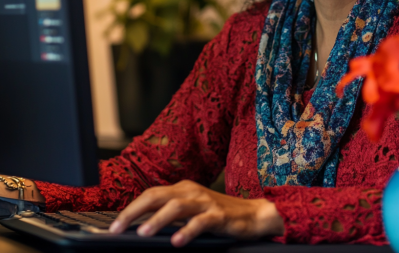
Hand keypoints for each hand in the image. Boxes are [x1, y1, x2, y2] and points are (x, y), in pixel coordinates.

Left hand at [109, 180, 283, 246]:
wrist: (252, 214)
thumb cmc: (218, 214)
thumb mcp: (191, 210)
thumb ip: (170, 214)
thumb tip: (140, 226)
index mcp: (182, 189)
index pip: (151, 194)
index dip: (131, 209)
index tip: (114, 226)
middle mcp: (191, 192)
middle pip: (158, 196)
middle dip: (135, 211)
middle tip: (118, 228)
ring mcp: (205, 202)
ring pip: (177, 206)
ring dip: (158, 219)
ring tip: (144, 233)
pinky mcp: (219, 215)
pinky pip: (201, 222)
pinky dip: (187, 230)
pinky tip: (177, 241)